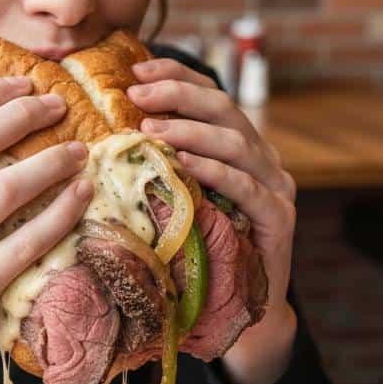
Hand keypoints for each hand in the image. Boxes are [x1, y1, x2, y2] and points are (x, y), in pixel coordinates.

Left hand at [127, 57, 297, 383]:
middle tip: (136, 95)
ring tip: (151, 131)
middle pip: (224, 110)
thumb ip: (160, 166)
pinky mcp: (278, 220)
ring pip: (237, 144)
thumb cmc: (198, 253)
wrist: (240, 313)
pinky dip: (216, 172)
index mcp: (239, 147)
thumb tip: (104, 132)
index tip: (136, 70)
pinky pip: (248, 188)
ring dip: (191, 132)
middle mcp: (263, 160)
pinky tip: (185, 165)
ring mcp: (275, 188)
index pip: (211, 96)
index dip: (176, 77)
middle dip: (178, 96)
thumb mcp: (176, 200)